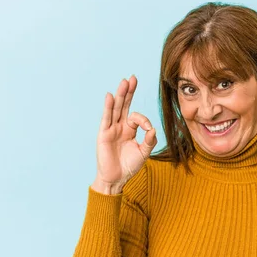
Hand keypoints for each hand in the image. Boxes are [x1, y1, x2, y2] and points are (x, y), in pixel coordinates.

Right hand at [94, 76, 157, 191]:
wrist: (117, 178)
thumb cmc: (129, 166)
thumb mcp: (144, 153)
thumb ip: (149, 141)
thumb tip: (153, 129)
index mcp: (130, 129)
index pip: (137, 117)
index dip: (144, 120)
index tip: (148, 129)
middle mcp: (120, 126)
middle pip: (124, 105)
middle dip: (129, 92)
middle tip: (133, 78)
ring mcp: (111, 129)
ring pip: (116, 109)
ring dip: (121, 95)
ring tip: (125, 82)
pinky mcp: (103, 134)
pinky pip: (106, 118)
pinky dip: (108, 107)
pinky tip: (110, 96)